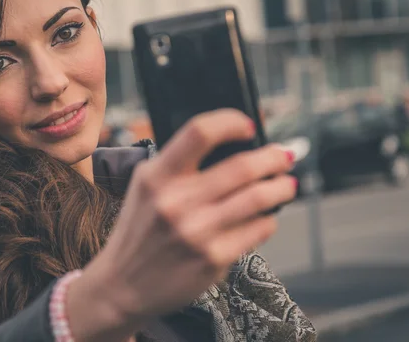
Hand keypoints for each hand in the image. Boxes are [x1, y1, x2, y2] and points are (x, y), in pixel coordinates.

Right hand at [69, 109, 295, 340]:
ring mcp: (196, 232)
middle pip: (242, 166)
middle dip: (274, 157)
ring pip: (259, 197)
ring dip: (282, 187)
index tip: (248, 126)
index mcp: (156, 176)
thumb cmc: (138, 231)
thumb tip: (232, 146)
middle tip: (284, 156)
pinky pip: (258, 229)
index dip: (231, 122)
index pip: (200, 132)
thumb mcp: (144, 188)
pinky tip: (265, 216)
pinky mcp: (213, 259)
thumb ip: (177, 165)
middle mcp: (175, 201)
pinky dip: (268, 219)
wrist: (122, 285)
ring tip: (286, 185)